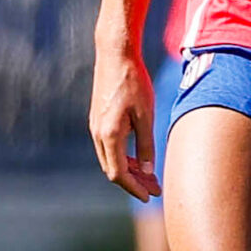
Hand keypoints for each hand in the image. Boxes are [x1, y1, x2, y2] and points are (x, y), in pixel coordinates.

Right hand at [88, 44, 160, 200]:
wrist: (115, 54)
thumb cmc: (133, 81)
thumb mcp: (146, 115)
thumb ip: (146, 144)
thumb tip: (148, 171)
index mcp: (109, 134)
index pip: (119, 173)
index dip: (134, 188)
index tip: (150, 196)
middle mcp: (98, 133)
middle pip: (112, 170)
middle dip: (133, 183)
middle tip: (155, 189)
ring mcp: (95, 126)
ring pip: (109, 159)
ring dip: (129, 170)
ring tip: (149, 177)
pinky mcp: (98, 119)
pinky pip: (108, 147)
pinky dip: (123, 157)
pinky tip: (138, 157)